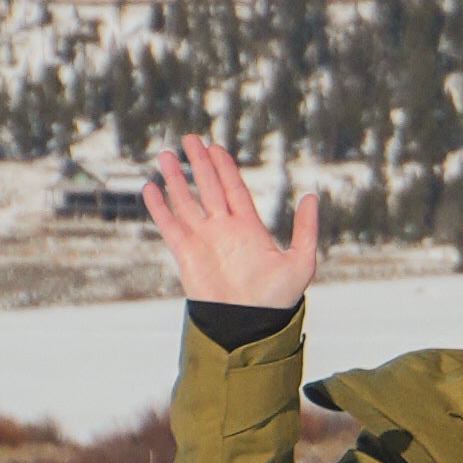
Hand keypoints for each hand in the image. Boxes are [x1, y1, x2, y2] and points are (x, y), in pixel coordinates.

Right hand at [140, 134, 319, 311]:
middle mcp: (224, 230)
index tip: (215, 147)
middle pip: (208, 187)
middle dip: (199, 163)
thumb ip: (306, 229)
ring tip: (166, 154)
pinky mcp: (185, 253)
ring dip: (176, 178)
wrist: (249, 325)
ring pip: (186, 201)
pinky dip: (159, 207)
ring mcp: (203, 240)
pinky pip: (169, 225)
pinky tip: (151, 187)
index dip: (224, 167)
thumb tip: (312, 196)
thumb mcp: (301, 261)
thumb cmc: (278, 299)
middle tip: (190, 138)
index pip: (233, 188)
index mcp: (249, 228)